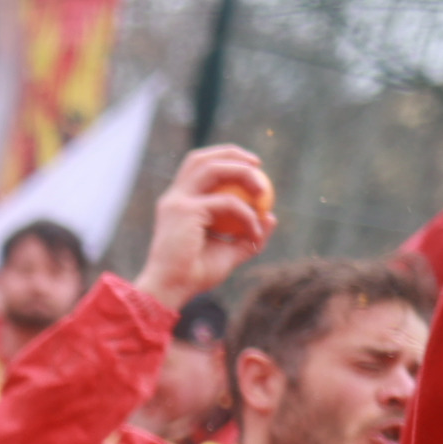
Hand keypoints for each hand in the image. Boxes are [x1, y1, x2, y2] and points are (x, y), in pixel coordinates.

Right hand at [133, 145, 274, 309]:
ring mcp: (177, 201)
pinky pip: (227, 203)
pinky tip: (255, 232)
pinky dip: (247, 215)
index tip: (253, 170)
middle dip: (232, 153)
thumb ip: (249, 234)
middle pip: (201, 158)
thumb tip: (271, 216)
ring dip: (242, 172)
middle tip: (258, 165)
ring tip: (263, 190)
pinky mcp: (185, 210)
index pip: (200, 169)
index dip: (226, 161)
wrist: (170, 290)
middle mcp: (174, 197)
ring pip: (212, 168)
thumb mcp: (229, 252)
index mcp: (179, 203)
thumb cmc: (194, 276)